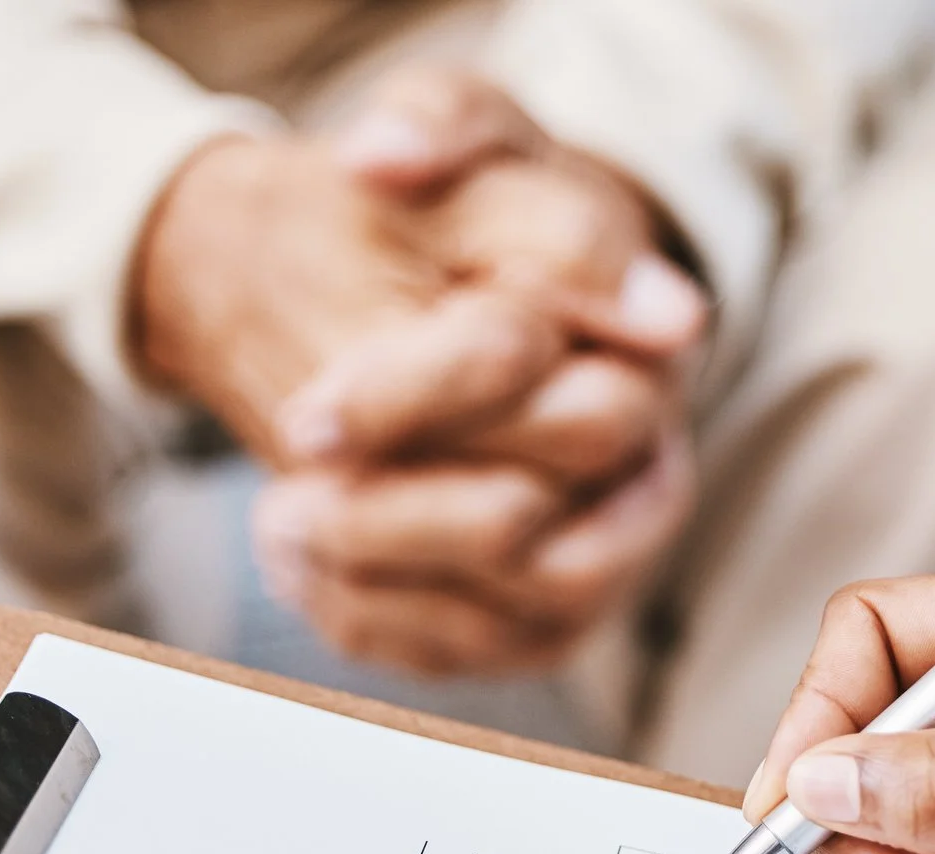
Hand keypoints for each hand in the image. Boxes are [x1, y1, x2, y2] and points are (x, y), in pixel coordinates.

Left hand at [135, 65, 709, 674]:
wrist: (431, 295)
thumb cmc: (450, 221)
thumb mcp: (453, 131)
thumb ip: (438, 117)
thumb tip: (385, 156)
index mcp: (634, 320)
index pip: (521, 371)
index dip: (406, 398)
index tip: (311, 416)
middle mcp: (647, 441)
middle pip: (523, 515)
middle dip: (386, 509)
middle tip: (292, 474)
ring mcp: (616, 537)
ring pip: (517, 599)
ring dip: (378, 574)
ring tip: (286, 523)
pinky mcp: (561, 611)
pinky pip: (482, 655)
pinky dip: (377, 623)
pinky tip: (305, 565)